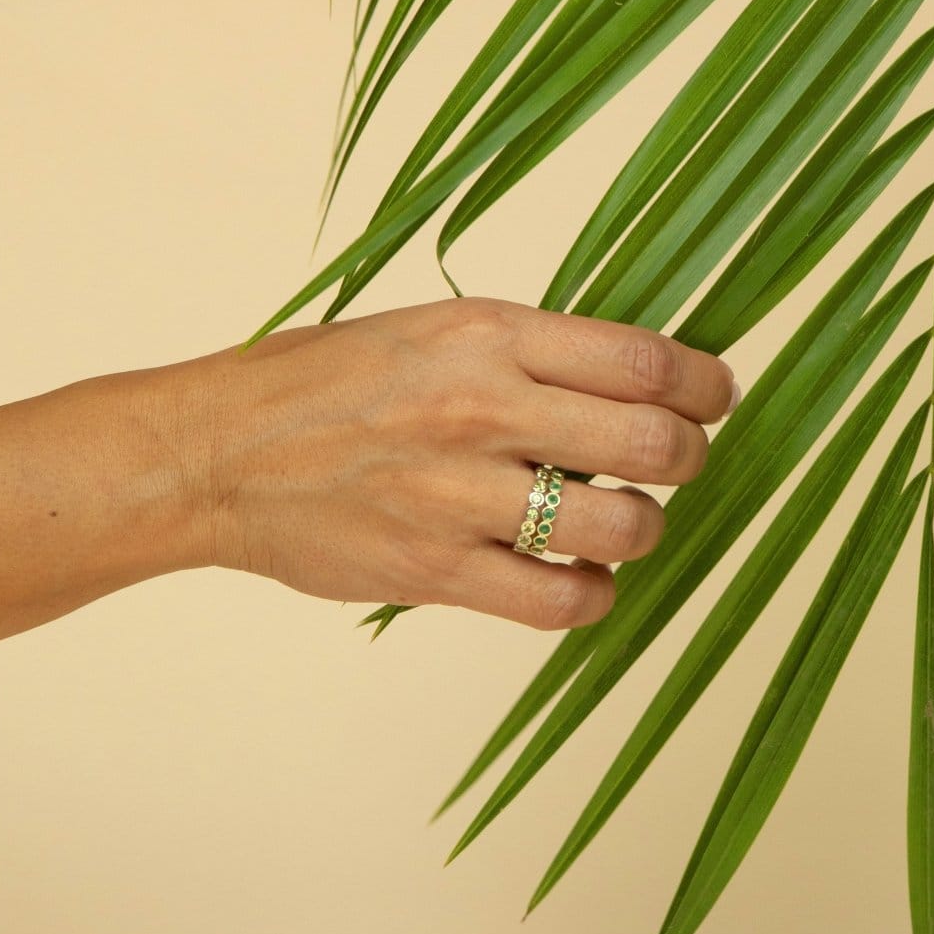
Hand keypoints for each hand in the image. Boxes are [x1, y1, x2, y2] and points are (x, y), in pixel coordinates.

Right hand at [196, 296, 738, 630]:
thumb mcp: (423, 332)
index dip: (706, 385)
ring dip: (642, 530)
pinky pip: (560, 601)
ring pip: (621, 528)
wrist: (219, 453)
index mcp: (484, 333)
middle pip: (651, 444)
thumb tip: (622, 386)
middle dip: (689, 458)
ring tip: (616, 524)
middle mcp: (480, 408)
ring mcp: (457, 495)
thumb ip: (521, 356)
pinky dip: (591, 595)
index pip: (643, 358)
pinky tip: (576, 577)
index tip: (714, 398)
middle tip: (674, 464)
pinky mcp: (434, 571)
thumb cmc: (317, 385)